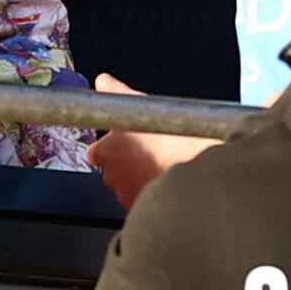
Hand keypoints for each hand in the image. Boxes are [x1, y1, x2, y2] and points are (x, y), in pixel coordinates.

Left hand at [87, 74, 218, 208]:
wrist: (194, 164)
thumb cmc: (170, 137)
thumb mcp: (139, 102)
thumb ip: (115, 92)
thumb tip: (103, 82)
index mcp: (106, 150)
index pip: (97, 152)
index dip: (110, 147)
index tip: (123, 144)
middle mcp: (111, 175)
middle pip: (112, 170)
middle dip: (126, 164)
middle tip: (147, 154)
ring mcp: (127, 194)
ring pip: (127, 187)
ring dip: (138, 180)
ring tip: (158, 166)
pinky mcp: (143, 207)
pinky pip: (141, 201)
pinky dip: (150, 193)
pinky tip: (164, 180)